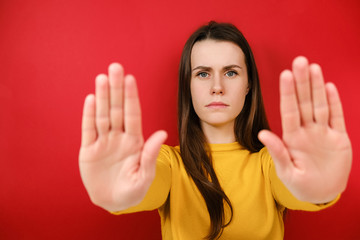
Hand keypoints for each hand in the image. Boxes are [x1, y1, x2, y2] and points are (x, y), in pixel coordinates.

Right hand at [79, 63, 166, 210]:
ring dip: (102, 97)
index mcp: (135, 141)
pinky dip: (88, 115)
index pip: (133, 115)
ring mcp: (103, 142)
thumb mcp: (144, 176)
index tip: (131, 78)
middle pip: (117, 109)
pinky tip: (91, 99)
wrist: (113, 201)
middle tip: (115, 67)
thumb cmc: (133, 189)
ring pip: (102, 115)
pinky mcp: (89, 150)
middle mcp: (119, 137)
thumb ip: (150, 155)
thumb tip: (162, 133)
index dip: (131, 97)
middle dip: (117, 89)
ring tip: (102, 78)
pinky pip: (88, 130)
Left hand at [258, 56, 351, 203]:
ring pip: (320, 105)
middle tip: (299, 61)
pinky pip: (336, 117)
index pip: (289, 110)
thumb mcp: (286, 172)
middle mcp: (307, 131)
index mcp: (292, 138)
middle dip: (302, 82)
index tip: (285, 74)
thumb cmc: (300, 184)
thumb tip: (263, 133)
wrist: (322, 193)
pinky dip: (334, 103)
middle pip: (304, 102)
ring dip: (317, 87)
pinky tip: (328, 87)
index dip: (288, 93)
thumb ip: (277, 152)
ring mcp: (323, 133)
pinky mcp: (339, 138)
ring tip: (313, 67)